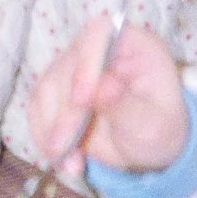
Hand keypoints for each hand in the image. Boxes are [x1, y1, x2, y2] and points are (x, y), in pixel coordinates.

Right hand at [27, 17, 188, 177]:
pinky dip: (43, 137)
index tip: (82, 102)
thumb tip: (103, 89)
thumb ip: (128, 107)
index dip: (85, 64)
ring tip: (69, 163)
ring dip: (51, 130)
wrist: (147, 147)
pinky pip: (37, 109)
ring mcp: (73, 69)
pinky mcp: (56, 92)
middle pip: (66, 67)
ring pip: (46, 90)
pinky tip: (60, 159)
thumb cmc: (159, 129)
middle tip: (68, 148)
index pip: (99, 34)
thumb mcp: (154, 126)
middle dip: (65, 113)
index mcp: (131, 44)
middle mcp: (98, 50)